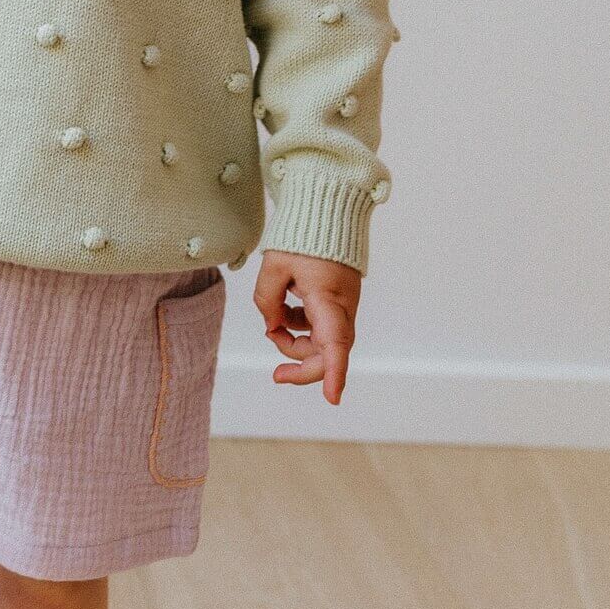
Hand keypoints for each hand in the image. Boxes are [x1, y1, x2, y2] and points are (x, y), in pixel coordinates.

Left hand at [253, 249, 360, 403]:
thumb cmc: (303, 235)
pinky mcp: (338, 301)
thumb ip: (267, 300)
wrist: (327, 210)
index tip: (332, 398)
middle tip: (275, 376)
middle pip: (328, 352)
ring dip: (297, 344)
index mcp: (328, 298)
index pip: (335, 342)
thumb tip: (272, 325)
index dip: (333, 372)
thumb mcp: (274, 265)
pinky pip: (322, 327)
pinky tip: (283, 316)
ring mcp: (342, 305)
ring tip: (273, 328)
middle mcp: (342, 307)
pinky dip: (301, 328)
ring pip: (323, 342)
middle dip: (302, 367)